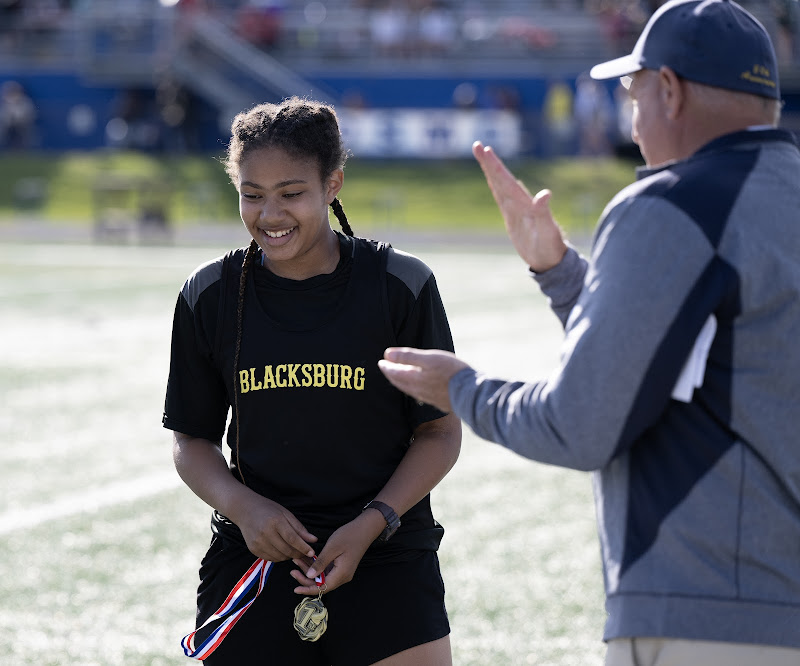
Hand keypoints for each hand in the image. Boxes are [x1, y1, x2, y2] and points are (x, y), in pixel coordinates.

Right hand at [234, 495, 317, 561]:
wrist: (245, 510)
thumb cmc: (268, 509)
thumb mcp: (286, 514)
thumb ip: (299, 528)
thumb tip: (313, 540)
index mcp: (275, 521)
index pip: (292, 539)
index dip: (303, 547)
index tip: (312, 552)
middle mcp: (265, 533)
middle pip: (286, 550)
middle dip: (298, 554)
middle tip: (304, 553)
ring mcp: (258, 542)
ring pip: (279, 557)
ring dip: (289, 556)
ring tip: (292, 549)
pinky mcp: (253, 549)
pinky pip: (270, 558)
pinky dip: (279, 557)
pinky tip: (281, 549)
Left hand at [290, 513, 378, 594]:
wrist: (365, 529)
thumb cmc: (349, 536)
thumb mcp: (332, 548)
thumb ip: (320, 563)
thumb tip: (310, 576)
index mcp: (341, 574)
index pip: (322, 588)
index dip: (308, 589)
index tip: (295, 589)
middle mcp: (343, 576)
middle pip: (321, 584)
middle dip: (306, 578)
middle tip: (292, 570)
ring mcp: (342, 572)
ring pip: (323, 577)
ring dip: (309, 571)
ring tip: (297, 562)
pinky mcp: (341, 566)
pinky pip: (326, 571)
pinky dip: (316, 567)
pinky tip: (307, 560)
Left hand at [378, 347, 470, 412]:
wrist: (470, 392)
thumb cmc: (451, 371)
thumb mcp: (429, 358)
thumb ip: (408, 356)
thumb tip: (387, 354)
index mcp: (414, 379)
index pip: (395, 373)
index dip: (387, 367)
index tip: (381, 362)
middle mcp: (418, 390)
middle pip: (400, 382)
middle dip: (391, 375)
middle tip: (385, 368)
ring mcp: (428, 397)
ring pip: (408, 389)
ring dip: (401, 382)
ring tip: (398, 377)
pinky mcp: (437, 401)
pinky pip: (418, 394)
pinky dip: (412, 388)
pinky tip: (418, 387)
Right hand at [472, 141, 566, 271]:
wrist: (550, 259)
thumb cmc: (550, 246)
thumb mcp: (547, 231)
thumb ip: (544, 212)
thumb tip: (545, 194)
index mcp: (524, 203)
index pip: (506, 180)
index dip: (495, 165)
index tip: (486, 150)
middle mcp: (519, 202)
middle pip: (501, 178)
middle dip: (489, 163)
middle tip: (477, 145)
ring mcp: (515, 209)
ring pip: (500, 185)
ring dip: (491, 171)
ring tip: (483, 155)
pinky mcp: (512, 217)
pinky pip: (501, 197)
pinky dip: (495, 187)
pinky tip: (493, 181)